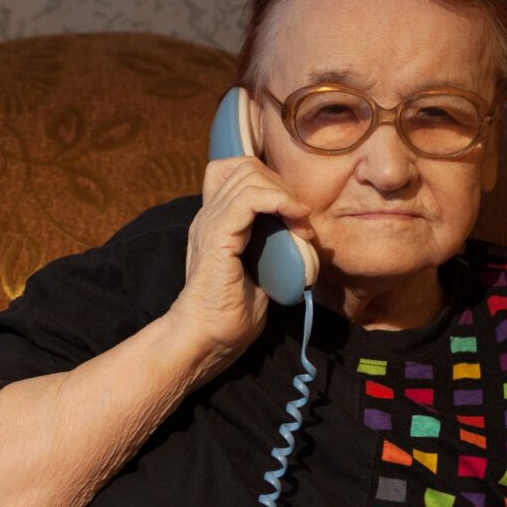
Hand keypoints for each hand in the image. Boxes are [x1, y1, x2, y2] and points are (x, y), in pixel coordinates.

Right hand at [164, 156, 313, 366]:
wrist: (207, 339)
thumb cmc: (231, 316)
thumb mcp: (258, 273)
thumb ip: (269, 249)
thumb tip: (298, 239)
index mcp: (216, 222)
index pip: (237, 173)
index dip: (270, 181)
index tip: (293, 212)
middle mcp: (209, 216)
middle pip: (245, 167)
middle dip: (281, 184)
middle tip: (300, 218)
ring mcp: (210, 223)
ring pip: (249, 175)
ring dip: (283, 194)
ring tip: (300, 223)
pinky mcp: (217, 235)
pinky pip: (250, 198)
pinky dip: (279, 201)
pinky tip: (295, 219)